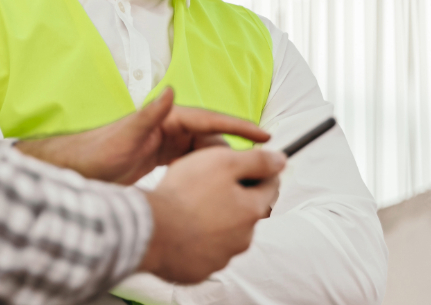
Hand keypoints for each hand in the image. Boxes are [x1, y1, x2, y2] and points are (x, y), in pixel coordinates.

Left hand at [15, 87, 269, 184]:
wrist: (76, 171)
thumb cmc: (97, 152)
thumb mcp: (125, 135)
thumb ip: (149, 113)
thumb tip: (171, 91)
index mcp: (167, 118)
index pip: (211, 120)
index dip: (240, 127)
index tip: (264, 135)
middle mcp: (170, 127)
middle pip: (213, 139)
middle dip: (237, 152)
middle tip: (260, 169)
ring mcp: (166, 143)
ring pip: (205, 154)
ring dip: (224, 166)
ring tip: (245, 182)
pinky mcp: (161, 159)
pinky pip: (193, 164)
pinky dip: (207, 173)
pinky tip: (218, 188)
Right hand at [138, 146, 285, 283]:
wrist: (150, 230)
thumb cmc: (184, 195)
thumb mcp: (223, 161)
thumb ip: (257, 160)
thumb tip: (280, 160)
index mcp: (252, 210)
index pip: (270, 185)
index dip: (261, 169)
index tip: (250, 163)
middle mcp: (242, 237)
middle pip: (247, 210)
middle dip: (236, 195)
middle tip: (212, 182)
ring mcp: (221, 256)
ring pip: (227, 231)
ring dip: (217, 218)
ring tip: (192, 204)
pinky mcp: (200, 269)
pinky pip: (205, 249)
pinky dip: (199, 238)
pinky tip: (184, 226)